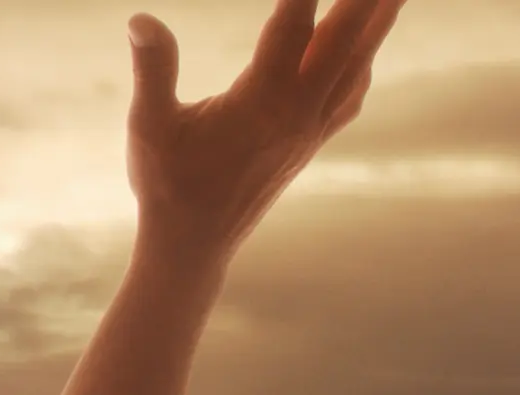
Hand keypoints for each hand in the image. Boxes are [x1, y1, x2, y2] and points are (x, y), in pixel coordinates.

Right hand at [125, 0, 407, 263]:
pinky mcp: (311, 143)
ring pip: (359, 62)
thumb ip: (153, 67)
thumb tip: (139, 18)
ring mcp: (311, 129)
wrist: (193, 246)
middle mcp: (298, 112)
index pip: (293, 22)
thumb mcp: (149, 125)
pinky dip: (363, 61)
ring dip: (380, 20)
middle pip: (347, 35)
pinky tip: (363, 49)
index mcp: (261, 102)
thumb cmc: (166, 185)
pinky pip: (352, 93)